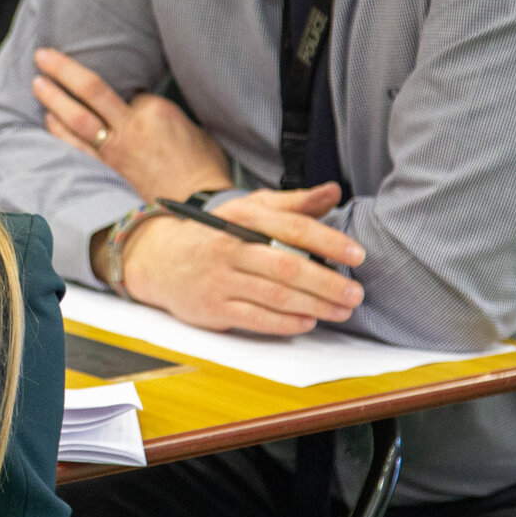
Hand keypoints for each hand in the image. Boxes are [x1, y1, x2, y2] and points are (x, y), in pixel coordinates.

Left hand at [33, 47, 232, 201]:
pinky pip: (76, 147)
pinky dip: (59, 132)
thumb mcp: (194, 130)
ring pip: (76, 118)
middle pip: (90, 91)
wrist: (196, 209)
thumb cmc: (203, 171)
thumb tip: (149, 111)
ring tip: (37, 83)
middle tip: (42, 56)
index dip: (126, 90)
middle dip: (63, 71)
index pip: (130, 90)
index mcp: (155, 111)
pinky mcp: (107, 171)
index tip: (127, 93)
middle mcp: (130, 127)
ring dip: (53, 99)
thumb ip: (165, 116)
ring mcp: (115, 150)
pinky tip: (48, 121)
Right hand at [119, 186, 366, 334]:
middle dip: (327, 282)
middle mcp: (230, 247)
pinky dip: (286, 323)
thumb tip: (333, 193)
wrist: (158, 259)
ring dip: (314, 305)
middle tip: (356, 293)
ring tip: (342, 310)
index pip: (292, 227)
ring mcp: (220, 279)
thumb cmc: (214, 234)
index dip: (328, 242)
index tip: (357, 255)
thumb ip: (292, 203)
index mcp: (242, 217)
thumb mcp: (249, 209)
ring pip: (275, 295)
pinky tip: (308, 322)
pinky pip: (256, 318)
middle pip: (287, 266)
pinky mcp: (213, 308)